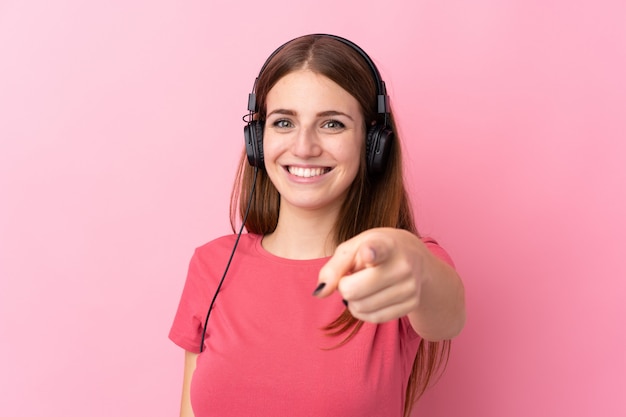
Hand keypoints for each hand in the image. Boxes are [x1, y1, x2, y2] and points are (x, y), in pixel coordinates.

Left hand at [314, 228, 428, 323]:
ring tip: (363, 285)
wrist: (412, 255)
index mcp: (386, 244)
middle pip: (353, 290)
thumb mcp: (352, 248)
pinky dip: (364, 311)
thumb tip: (320, 293)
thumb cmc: (374, 249)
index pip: (377, 250)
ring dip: (353, 301)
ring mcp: (410, 286)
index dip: (370, 253)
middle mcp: (403, 265)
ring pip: (361, 308)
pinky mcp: (412, 304)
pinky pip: (374, 318)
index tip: (368, 252)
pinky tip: (369, 297)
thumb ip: (333, 268)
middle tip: (353, 277)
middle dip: (345, 287)